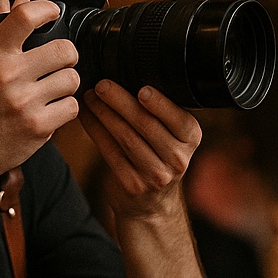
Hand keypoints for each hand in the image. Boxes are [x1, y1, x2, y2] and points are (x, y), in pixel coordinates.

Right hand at [0, 0, 80, 179]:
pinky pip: (71, 107)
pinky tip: (49, 111)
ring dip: (66, 85)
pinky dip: (64, 109)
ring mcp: (24, 102)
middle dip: (66, 56)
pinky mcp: (38, 127)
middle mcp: (8, 75)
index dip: (46, 9)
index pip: (25, 16)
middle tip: (59, 64)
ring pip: (72, 79)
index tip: (53, 12)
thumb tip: (22, 1)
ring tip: (51, 91)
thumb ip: (1, 34)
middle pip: (64, 49)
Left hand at [78, 80, 201, 219]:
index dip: (159, 103)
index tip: (141, 88)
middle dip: (121, 101)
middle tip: (102, 85)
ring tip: (89, 97)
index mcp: (191, 138)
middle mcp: (177, 158)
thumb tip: (129, 73)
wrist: (151, 204)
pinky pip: (110, 151)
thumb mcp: (172, 137)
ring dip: (104, 113)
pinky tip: (86, 116)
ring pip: (126, 137)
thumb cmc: (158, 157)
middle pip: (146, 124)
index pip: (177, 118)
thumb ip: (160, 113)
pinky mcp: (132, 184)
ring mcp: (155, 174)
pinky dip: (95, 130)